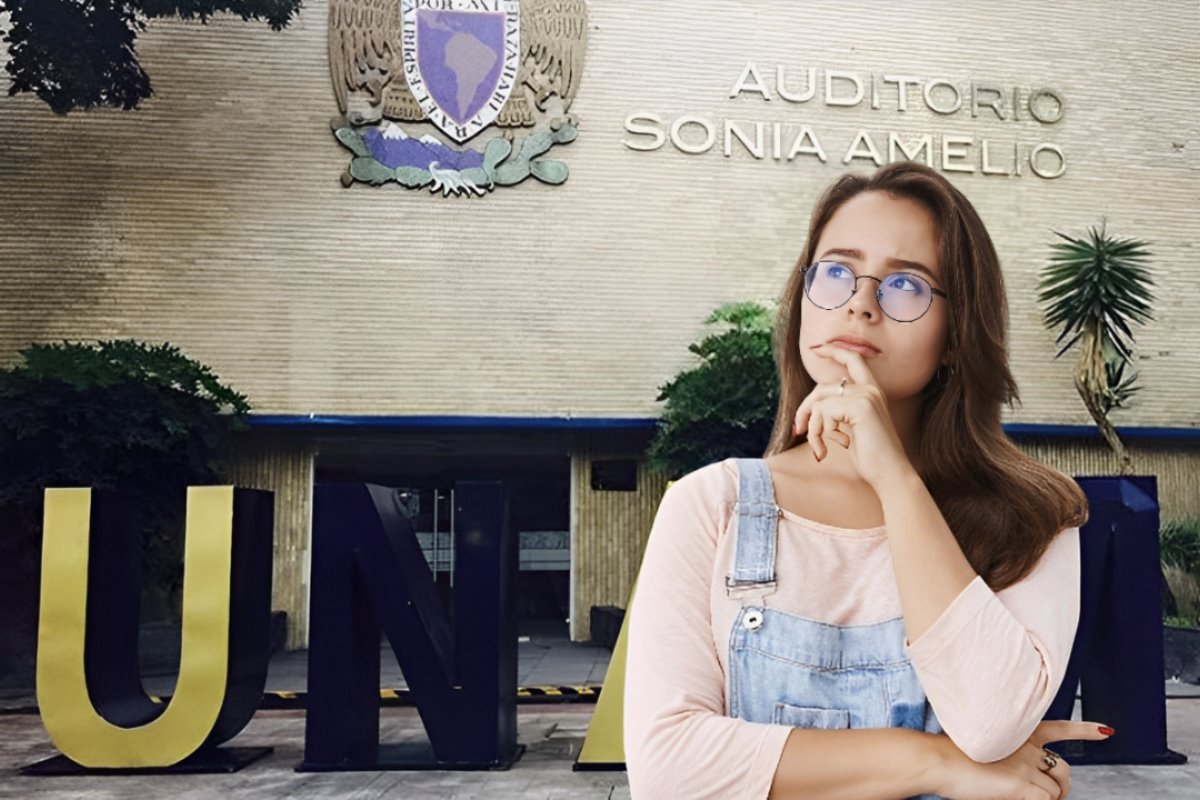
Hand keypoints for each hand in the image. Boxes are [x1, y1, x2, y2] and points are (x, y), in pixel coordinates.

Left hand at [792, 344, 909, 489]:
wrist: (889, 473)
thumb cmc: (871, 457)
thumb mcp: (850, 430)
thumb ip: (837, 413)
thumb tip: (808, 412)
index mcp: (871, 392)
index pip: (852, 359)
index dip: (833, 350)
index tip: (815, 348)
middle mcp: (870, 389)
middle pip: (821, 387)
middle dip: (804, 409)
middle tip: (799, 431)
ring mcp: (867, 395)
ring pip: (819, 401)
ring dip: (812, 428)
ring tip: (820, 448)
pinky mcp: (862, 406)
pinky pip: (823, 412)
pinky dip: (819, 433)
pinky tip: (831, 449)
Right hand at [932, 720, 1112, 799]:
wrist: (936, 760)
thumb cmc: (949, 755)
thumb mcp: (983, 746)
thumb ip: (1006, 755)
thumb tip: (1020, 777)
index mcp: (1017, 731)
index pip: (1059, 728)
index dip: (1085, 730)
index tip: (1106, 731)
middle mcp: (1026, 745)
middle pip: (1063, 769)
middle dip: (1060, 787)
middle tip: (1045, 797)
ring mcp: (1025, 764)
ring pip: (1055, 790)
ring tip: (1025, 799)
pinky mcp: (1022, 784)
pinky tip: (1015, 799)